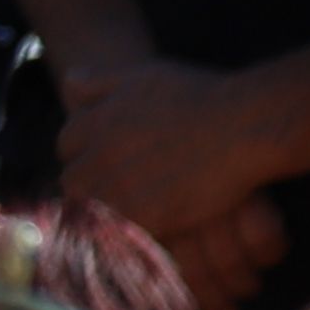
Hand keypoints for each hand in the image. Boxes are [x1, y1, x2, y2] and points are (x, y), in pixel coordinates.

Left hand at [54, 54, 289, 249]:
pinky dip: (124, 231)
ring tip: (129, 208)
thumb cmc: (198, 97)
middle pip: (73, 181)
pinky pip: (118, 232)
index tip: (101, 159)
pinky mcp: (148, 216)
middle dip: (87, 183)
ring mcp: (122, 189)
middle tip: (113, 187)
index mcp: (96, 123)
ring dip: (102, 209)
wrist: (242, 126)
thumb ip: (100, 83)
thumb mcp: (142, 77)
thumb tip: (68, 82)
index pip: (67, 145)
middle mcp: (101, 156)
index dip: (82, 152)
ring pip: (90, 210)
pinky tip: (145, 224)